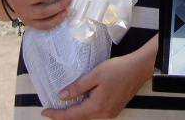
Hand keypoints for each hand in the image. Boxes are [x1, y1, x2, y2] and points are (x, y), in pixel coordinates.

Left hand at [41, 39, 155, 119]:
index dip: (57, 114)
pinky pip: (95, 112)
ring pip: (87, 115)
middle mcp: (104, 114)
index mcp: (97, 107)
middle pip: (79, 117)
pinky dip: (85, 109)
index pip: (72, 115)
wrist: (139, 68)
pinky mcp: (114, 109)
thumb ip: (77, 87)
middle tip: (51, 109)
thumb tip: (61, 96)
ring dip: (75, 112)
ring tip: (63, 106)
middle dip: (65, 114)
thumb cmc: (118, 69)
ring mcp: (110, 113)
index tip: (44, 112)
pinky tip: (81, 102)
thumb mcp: (94, 75)